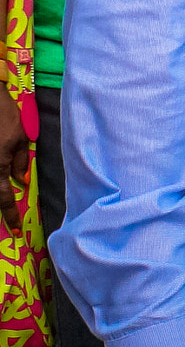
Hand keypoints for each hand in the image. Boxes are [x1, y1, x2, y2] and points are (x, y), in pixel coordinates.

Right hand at [0, 87, 28, 232]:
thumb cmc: (5, 117)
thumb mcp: (20, 138)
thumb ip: (19, 162)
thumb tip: (20, 182)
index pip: (3, 199)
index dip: (10, 215)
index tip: (15, 230)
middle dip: (1, 212)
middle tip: (10, 225)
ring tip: (8, 210)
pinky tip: (2, 185)